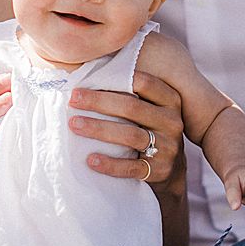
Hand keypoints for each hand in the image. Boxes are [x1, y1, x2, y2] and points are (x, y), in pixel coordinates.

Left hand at [68, 71, 184, 191]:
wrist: (170, 170)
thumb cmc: (150, 130)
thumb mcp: (150, 110)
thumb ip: (131, 94)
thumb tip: (89, 75)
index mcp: (169, 100)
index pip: (144, 83)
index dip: (113, 80)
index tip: (84, 84)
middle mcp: (171, 121)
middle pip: (132, 107)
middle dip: (99, 103)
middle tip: (73, 101)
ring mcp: (168, 147)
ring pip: (131, 135)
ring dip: (99, 129)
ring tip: (74, 125)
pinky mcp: (159, 170)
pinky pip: (131, 167)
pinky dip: (109, 164)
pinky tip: (90, 159)